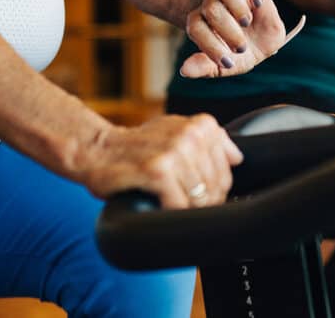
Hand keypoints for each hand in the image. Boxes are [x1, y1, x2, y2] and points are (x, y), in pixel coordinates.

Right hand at [77, 114, 241, 208]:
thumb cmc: (138, 146)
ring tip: (164, 198)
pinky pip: (178, 205)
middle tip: (176, 198)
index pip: (227, 174)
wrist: (98, 150)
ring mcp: (174, 151)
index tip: (192, 190)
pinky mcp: (157, 170)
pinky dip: (168, 209)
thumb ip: (209, 141)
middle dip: (199, 202)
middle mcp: (191, 134)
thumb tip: (237, 158)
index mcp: (201, 125)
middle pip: (215, 189)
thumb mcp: (176, 132)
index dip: (212, 190)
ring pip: (199, 199)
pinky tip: (155, 200)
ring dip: (182, 207)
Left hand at [179, 0, 305, 77]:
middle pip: (211, 8)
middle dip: (227, 30)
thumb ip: (206, 67)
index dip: (209, 46)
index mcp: (202, 22)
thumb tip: (184, 70)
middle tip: (241, 47)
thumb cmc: (240, 52)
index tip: (228, 63)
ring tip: (246, 22)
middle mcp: (214, 3)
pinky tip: (259, 4)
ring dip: (235, 4)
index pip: (195, 27)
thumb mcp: (226, 64)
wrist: (263, 36)